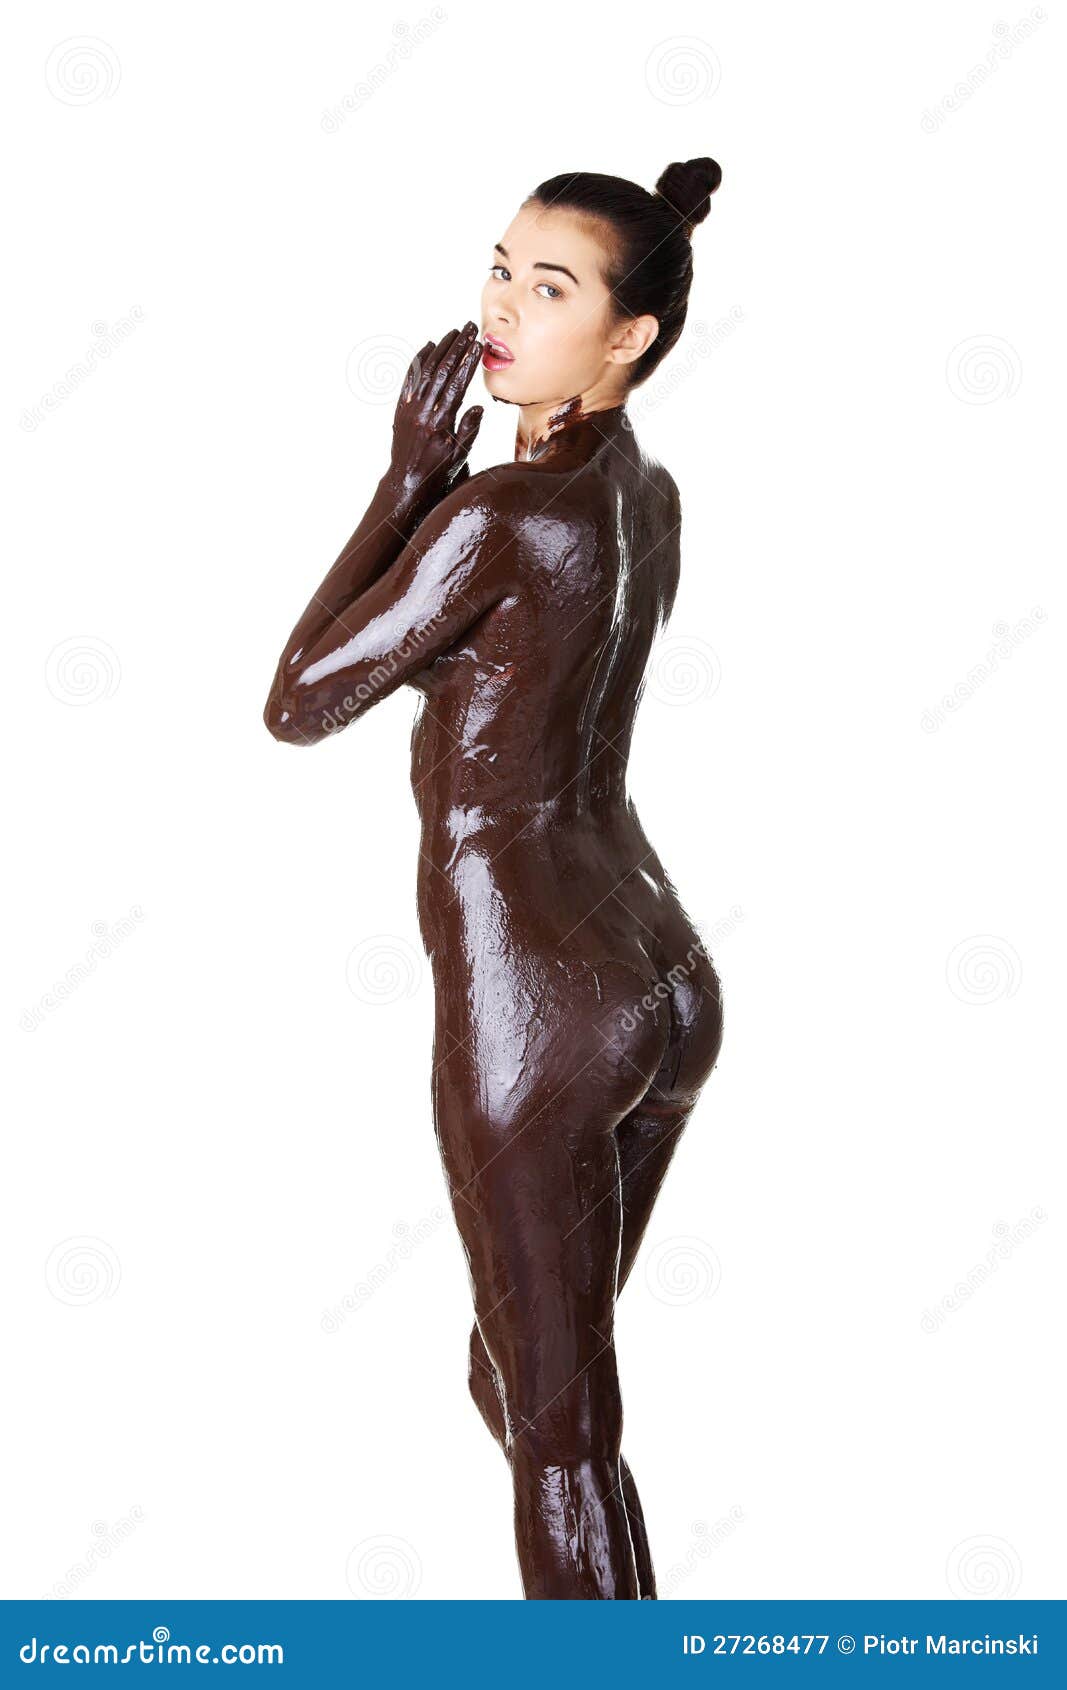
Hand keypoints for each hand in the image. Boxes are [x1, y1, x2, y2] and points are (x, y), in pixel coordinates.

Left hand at [387, 322, 483, 504]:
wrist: (406, 482)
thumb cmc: (438, 471)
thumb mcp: (459, 456)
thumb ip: (469, 430)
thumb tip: (478, 407)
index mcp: (440, 423)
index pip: (457, 385)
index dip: (468, 363)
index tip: (477, 345)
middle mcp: (422, 412)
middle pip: (442, 371)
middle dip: (456, 347)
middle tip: (468, 327)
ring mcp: (409, 408)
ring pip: (426, 371)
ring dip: (440, 349)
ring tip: (453, 332)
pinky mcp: (401, 407)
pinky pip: (410, 378)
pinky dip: (419, 360)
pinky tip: (429, 346)